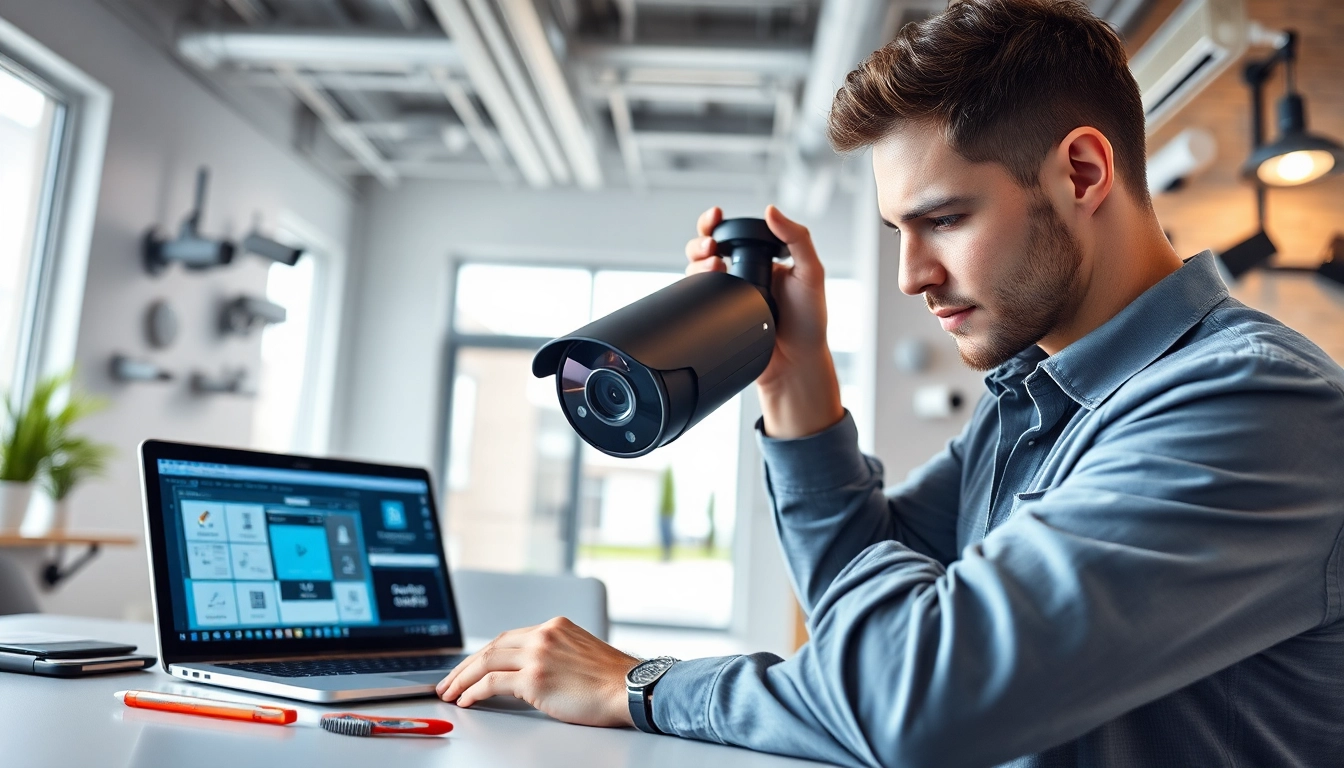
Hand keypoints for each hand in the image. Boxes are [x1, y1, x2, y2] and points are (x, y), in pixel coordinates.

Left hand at [436, 617, 639, 727]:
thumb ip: (554, 654)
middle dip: (465, 666)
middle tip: (448, 681)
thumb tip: (528, 672)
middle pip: (491, 647)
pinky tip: (467, 700)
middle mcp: (544, 635)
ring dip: (462, 679)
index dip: (484, 655)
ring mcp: (538, 655)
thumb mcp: (580, 654)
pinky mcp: (535, 679)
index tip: (470, 667)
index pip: (507, 637)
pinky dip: (474, 691)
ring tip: (450, 692)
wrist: (631, 690)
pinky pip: (492, 683)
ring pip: (486, 662)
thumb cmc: (612, 680)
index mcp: (555, 626)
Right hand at [684, 205, 843, 438]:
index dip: (719, 223)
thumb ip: (797, 239)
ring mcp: (727, 296)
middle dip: (700, 242)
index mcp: (763, 260)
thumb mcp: (811, 273)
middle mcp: (742, 275)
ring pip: (697, 270)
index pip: (735, 234)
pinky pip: (696, 296)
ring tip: (712, 266)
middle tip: (711, 247)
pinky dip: (693, 286)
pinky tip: (704, 286)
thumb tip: (771, 210)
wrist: (795, 363)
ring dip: (697, 262)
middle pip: (706, 249)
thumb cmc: (809, 321)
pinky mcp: (716, 316)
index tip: (716, 216)